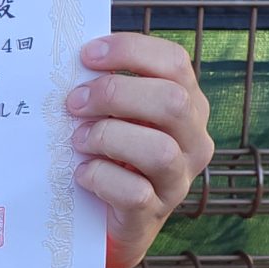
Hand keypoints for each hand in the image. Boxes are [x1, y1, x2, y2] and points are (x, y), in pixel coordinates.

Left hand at [65, 34, 213, 267]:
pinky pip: (134, 192)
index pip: (174, 62)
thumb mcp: (121, 115)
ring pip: (159, 150)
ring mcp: (178, 179)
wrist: (116, 216)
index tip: (86, 55)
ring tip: (79, 140)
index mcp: (187, 104)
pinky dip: (100, 177)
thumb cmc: (116, 152)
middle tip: (75, 102)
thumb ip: (110, 89)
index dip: (130, 51)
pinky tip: (82, 173)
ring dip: (108, 137)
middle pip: (172, 101)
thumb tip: (75, 65)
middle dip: (116, 94)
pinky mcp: (155, 211)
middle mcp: (193, 140)